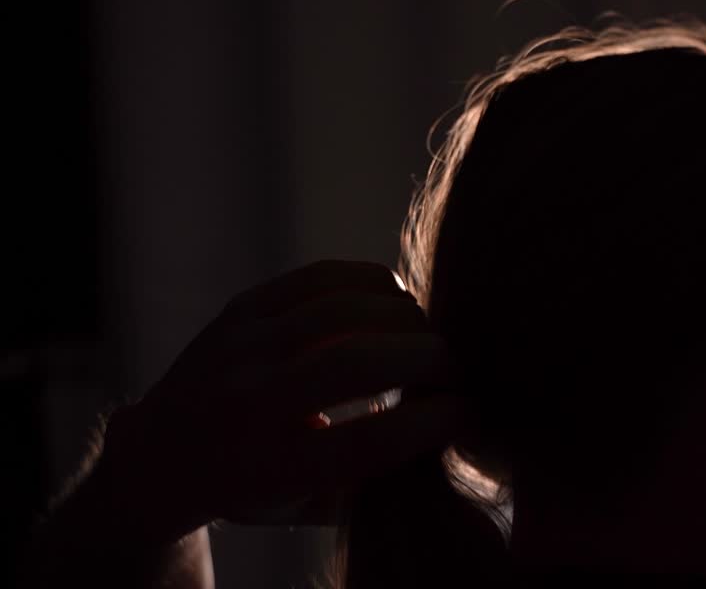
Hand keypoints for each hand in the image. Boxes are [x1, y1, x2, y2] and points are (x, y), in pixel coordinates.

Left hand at [96, 260, 461, 541]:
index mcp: (269, 469)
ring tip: (427, 334)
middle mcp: (248, 405)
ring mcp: (241, 347)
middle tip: (457, 367)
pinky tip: (396, 303)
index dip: (430, 422)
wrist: (160, 454)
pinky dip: (375, 284)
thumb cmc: (258, 488)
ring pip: (344, 310)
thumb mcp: (310, 506)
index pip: (365, 443)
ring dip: (406, 316)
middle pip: (356, 365)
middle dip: (427, 360)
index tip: (466, 411)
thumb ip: (375, 479)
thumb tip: (451, 426)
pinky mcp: (244, 307)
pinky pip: (324, 276)